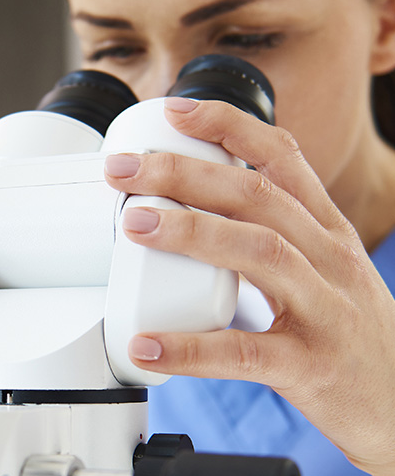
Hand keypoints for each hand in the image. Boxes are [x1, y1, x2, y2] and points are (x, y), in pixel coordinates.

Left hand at [104, 97, 394, 475]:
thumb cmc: (350, 339)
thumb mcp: (327, 275)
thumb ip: (273, 242)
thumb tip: (193, 219)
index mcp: (327, 234)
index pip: (283, 157)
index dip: (229, 125)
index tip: (176, 109)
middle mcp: (330, 261)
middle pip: (257, 196)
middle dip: (186, 172)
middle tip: (125, 170)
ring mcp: (325, 311)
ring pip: (260, 252)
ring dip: (192, 231)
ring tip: (135, 226)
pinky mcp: (310, 366)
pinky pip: (245, 352)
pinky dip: (191, 347)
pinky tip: (149, 345)